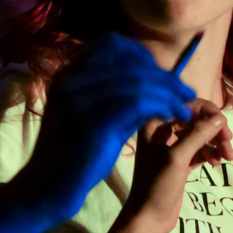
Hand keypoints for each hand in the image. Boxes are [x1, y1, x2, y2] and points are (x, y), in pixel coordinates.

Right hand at [20, 32, 195, 219]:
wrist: (47, 188)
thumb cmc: (73, 155)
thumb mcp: (92, 117)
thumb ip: (117, 98)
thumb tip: (155, 85)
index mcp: (67, 76)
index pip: (110, 44)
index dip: (141, 55)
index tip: (161, 75)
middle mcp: (71, 82)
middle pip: (130, 63)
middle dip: (164, 77)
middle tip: (185, 93)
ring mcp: (79, 101)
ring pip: (138, 82)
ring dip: (168, 94)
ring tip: (183, 110)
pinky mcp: (92, 124)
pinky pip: (137, 104)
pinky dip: (161, 107)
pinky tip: (171, 118)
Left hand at [123, 99, 232, 232]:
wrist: (148, 217)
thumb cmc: (157, 185)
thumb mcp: (177, 157)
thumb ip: (198, 134)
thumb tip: (221, 118)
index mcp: (154, 124)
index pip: (186, 105)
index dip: (208, 112)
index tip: (224, 126)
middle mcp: (162, 131)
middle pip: (196, 120)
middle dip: (214, 130)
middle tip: (228, 143)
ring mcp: (171, 147)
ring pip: (200, 136)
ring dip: (216, 143)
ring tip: (228, 157)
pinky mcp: (179, 162)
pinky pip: (200, 150)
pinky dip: (210, 153)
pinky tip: (217, 163)